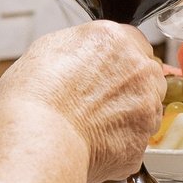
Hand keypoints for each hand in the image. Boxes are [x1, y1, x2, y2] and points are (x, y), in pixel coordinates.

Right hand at [0, 21, 165, 182]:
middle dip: (129, 86)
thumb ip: (83, 45)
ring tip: (92, 123)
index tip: (105, 72)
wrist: (38, 137)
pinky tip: (95, 141)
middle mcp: (138, 70)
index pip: (134, 43)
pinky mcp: (142, 141)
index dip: (117, 60)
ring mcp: (146, 107)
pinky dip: (121, 142)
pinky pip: (136, 140)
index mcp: (115, 40)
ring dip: (128, 114)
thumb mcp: (50, 47)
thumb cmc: (35, 96)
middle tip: (96, 100)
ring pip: (147, 108)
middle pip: (147, 74)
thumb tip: (88, 52)